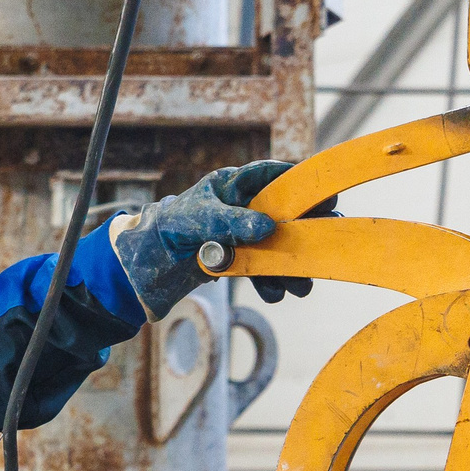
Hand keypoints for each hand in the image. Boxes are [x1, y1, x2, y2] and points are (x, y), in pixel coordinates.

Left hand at [108, 160, 316, 318]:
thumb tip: (267, 226)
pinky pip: (262, 268)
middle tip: (325, 246)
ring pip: (276, 245)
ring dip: (291, 265)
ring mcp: (241, 234)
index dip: (301, 183)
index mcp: (232, 185)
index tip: (326, 196)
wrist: (143, 265)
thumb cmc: (167, 228)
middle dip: (304, 232)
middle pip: (284, 215)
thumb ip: (232, 222)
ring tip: (303, 285)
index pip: (273, 176)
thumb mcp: (199, 221)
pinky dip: (270, 281)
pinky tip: (277, 294)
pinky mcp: (237, 259)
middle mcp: (241, 207)